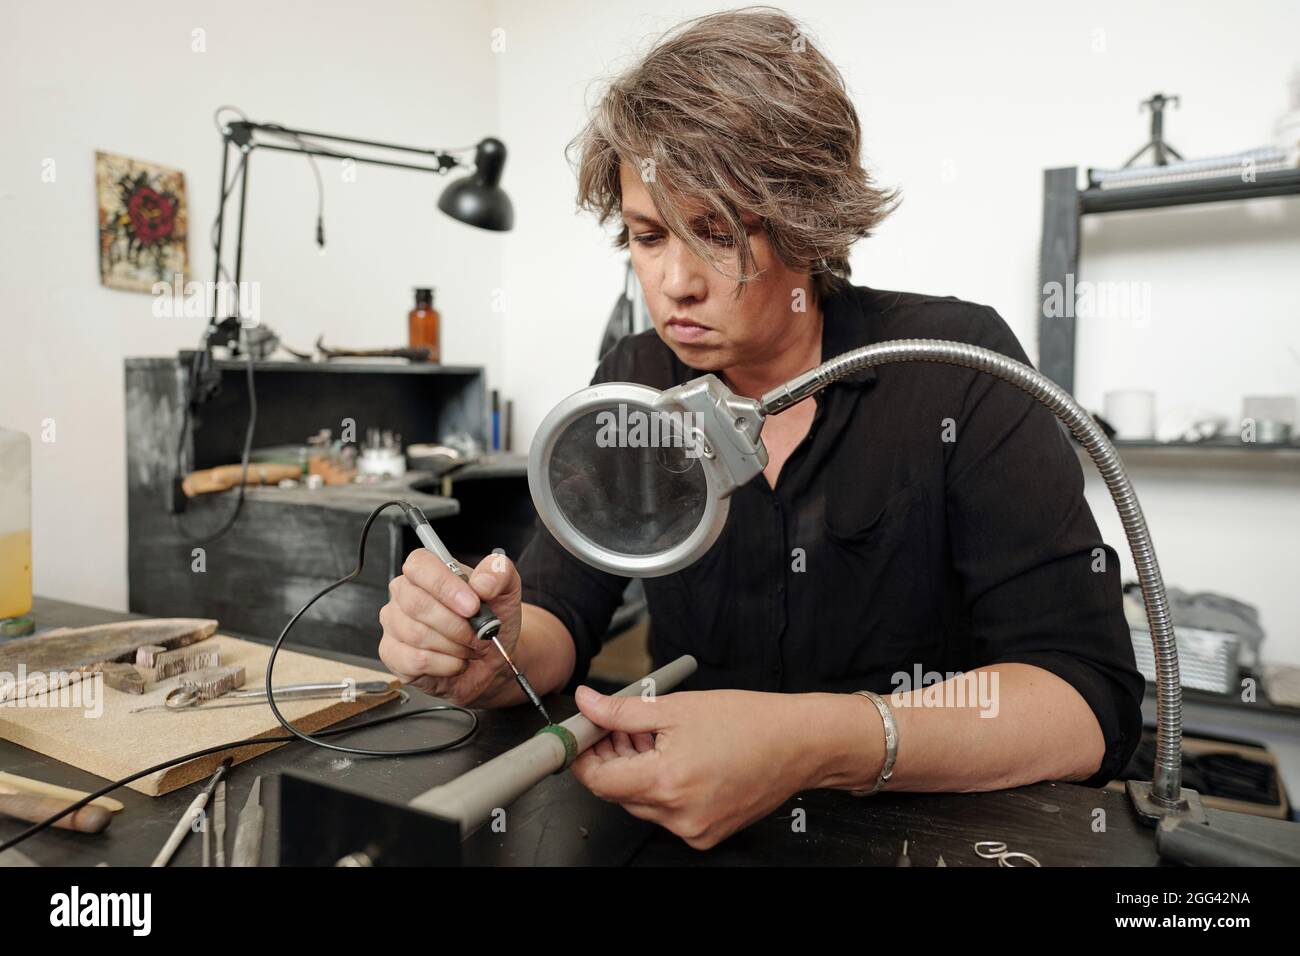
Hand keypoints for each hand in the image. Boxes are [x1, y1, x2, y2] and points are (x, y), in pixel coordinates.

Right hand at [378, 549, 521, 705]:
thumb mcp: (506, 589)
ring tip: (469, 647)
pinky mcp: (393, 655)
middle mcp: (403, 594)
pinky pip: (415, 661)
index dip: (446, 587)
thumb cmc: (491, 619)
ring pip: (417, 635)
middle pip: (417, 605)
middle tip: (479, 633)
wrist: (491, 657)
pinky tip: (456, 661)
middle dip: (457, 625)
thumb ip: (499, 572)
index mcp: (425, 570)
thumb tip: (482, 582)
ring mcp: (394, 625)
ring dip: (455, 647)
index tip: (473, 606)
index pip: (419, 566)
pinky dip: (445, 665)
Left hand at [569, 686, 826, 849]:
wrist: (799, 744)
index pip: (598, 779)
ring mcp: (693, 829)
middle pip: (618, 791)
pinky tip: (681, 759)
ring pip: (642, 802)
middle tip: (627, 726)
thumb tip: (587, 704)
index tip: (582, 736)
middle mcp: (677, 815)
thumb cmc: (749, 722)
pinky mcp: (707, 834)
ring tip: (662, 738)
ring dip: (639, 771)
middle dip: (614, 757)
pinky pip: (668, 812)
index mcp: (666, 781)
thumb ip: (623, 710)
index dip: (583, 754)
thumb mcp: (677, 707)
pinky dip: (665, 787)